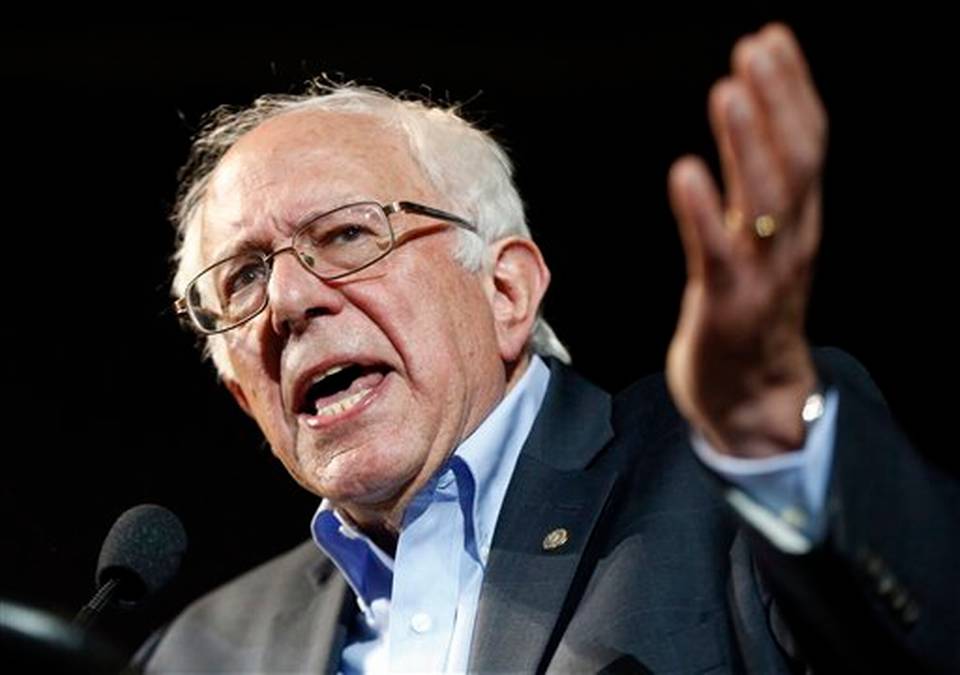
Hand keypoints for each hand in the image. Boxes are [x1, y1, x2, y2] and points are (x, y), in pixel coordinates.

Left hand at [666, 24, 826, 458]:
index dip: (793, 91)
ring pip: (765, 201)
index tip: (772, 40)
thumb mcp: (766, 247)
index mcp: (799, 224)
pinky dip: (703, 211)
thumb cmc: (750, 314)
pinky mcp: (727, 307)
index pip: (807, 146)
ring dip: (747, 143)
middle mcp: (791, 242)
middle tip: (755, 48)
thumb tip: (748, 131)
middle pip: (793, 163)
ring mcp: (762, 275)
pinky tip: (685, 172)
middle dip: (777, 101)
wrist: (753, 398)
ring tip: (728, 90)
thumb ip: (761, 194)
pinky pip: (718, 253)